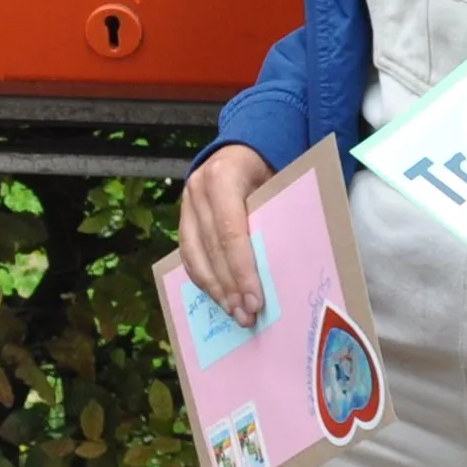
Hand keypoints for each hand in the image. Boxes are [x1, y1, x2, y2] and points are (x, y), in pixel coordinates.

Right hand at [177, 145, 274, 323]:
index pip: (230, 233)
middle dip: (230, 287)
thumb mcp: (277, 184)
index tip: (255, 301)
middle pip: (212, 249)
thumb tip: (283, 269)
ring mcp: (185, 204)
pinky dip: (204, 279)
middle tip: (247, 316)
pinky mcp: (182, 217)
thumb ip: (273, 218)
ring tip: (234, 313)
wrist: (241, 150)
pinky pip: (189, 255)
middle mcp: (197, 189)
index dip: (242, 271)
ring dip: (215, 289)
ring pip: (195, 256)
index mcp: (223, 177)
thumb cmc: (268, 171)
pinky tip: (220, 297)